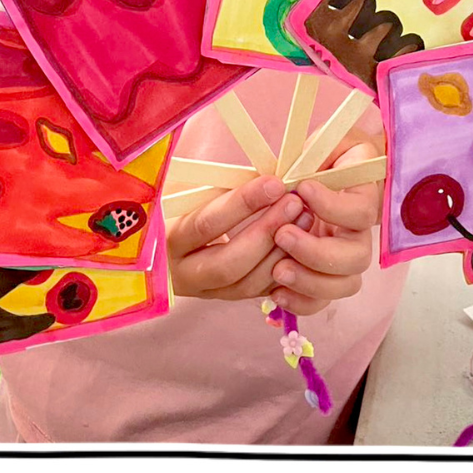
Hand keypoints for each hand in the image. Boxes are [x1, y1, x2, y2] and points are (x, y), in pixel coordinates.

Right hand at [167, 175, 302, 302]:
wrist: (171, 232)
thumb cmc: (185, 198)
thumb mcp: (192, 186)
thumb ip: (224, 184)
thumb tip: (269, 175)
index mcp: (166, 240)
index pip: (206, 224)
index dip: (243, 204)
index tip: (275, 183)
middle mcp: (183, 273)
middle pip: (229, 264)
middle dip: (266, 233)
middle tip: (295, 202)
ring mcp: (206, 291)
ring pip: (247, 283)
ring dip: (281, 251)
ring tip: (306, 216)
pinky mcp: (228, 297)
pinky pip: (259, 291)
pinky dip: (283, 268)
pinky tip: (304, 241)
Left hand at [272, 160, 382, 318]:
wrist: (323, 179)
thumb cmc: (324, 159)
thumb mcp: (327, 144)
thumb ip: (321, 152)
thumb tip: (305, 169)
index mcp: (363, 200)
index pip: (360, 212)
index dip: (332, 206)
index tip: (303, 187)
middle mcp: (358, 235)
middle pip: (356, 258)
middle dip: (317, 251)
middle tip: (282, 234)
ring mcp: (342, 261)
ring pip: (343, 285)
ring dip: (310, 281)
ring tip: (277, 269)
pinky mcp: (323, 279)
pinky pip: (321, 303)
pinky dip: (302, 303)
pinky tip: (278, 292)